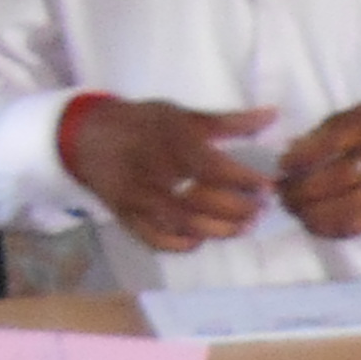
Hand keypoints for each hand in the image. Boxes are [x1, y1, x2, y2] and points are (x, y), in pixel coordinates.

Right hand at [57, 96, 279, 248]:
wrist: (87, 136)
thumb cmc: (143, 123)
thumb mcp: (183, 115)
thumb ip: (229, 122)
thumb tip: (272, 116)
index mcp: (170, 143)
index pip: (214, 168)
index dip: (245, 181)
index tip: (268, 187)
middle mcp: (154, 172)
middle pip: (202, 201)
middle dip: (238, 210)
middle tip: (260, 210)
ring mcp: (138, 198)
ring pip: (183, 223)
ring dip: (219, 230)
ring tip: (243, 228)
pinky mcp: (126, 216)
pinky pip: (156, 239)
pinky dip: (181, 244)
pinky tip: (202, 239)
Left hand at [276, 104, 360, 241]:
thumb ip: (327, 130)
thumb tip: (292, 152)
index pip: (332, 142)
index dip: (302, 156)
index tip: (282, 164)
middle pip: (335, 178)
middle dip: (300, 188)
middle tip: (281, 191)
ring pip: (343, 208)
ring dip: (310, 212)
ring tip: (294, 208)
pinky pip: (354, 226)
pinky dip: (328, 228)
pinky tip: (313, 222)